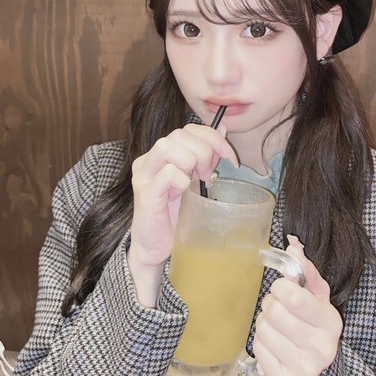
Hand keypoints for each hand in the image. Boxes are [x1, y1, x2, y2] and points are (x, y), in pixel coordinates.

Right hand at [128, 124, 237, 305]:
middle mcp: (150, 158)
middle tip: (208, 176)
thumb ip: (207, 155)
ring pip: (168, 146)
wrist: (158, 247)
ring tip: (193, 183)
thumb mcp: (196, 179)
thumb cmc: (176, 215)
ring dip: (190, 163)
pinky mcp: (144, 191)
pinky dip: (181, 181)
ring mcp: (144, 173)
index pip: (189, 129)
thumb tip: (223, 130)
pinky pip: (167, 173)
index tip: (230, 158)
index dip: (213, 138)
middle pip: (179, 134)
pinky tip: (181, 194)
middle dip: (204, 152)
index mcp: (163, 154)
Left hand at [253, 235, 342, 375]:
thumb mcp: (316, 298)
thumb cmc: (312, 327)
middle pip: (274, 312)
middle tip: (277, 310)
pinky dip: (260, 345)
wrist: (315, 373)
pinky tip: (273, 347)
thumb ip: (305, 271)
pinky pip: (257, 351)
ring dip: (263, 325)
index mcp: (331, 322)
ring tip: (276, 329)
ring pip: (263, 330)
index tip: (282, 290)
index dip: (280, 289)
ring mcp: (305, 368)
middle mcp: (322, 347)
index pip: (294, 297)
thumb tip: (293, 245)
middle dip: (270, 306)